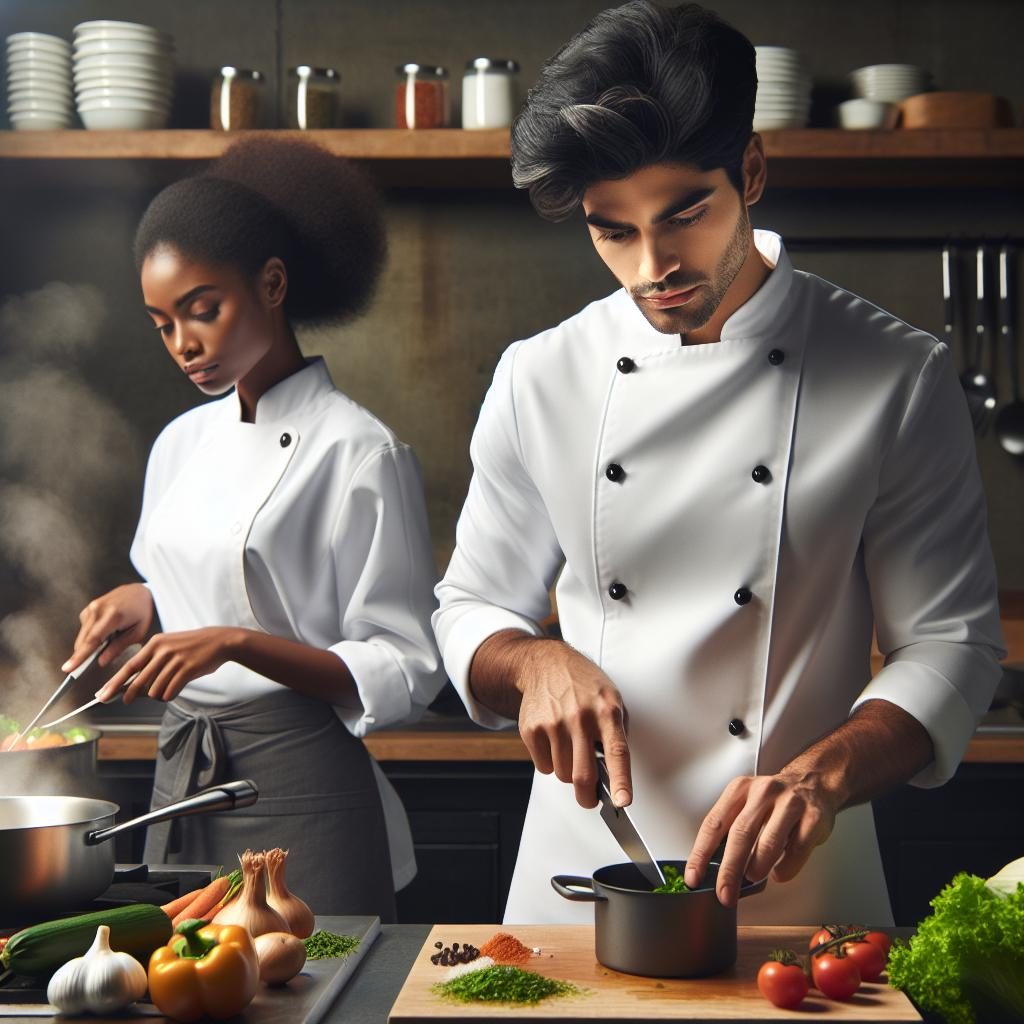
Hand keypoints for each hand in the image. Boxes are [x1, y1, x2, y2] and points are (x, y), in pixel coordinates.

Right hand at [63, 584, 154, 672]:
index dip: (79, 656)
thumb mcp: (138, 632)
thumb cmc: (142, 613)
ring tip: (110, 640)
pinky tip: (106, 632)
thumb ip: (119, 647)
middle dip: (81, 655)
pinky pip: (85, 628)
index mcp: (113, 615)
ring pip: (83, 635)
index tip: (67, 669)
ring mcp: (91, 607)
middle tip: (81, 669)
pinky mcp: (88, 608)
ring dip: (90, 644)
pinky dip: (91, 635)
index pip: (92, 640)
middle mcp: (98, 609)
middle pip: (84, 639)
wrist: (139, 591)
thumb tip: (101, 662)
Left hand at [94, 627, 241, 704]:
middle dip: (131, 694)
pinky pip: (170, 691)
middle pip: (139, 681)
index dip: (115, 682)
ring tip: (166, 688)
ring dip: (158, 694)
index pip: (129, 666)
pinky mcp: (187, 669)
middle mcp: (163, 650)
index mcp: (155, 643)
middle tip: (126, 700)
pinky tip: (175, 689)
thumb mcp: (169, 647)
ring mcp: (175, 660)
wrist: (218, 641)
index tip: (103, 694)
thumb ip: (152, 663)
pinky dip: (170, 694)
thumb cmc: (191, 646)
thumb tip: (134, 685)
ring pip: (155, 689)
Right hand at [515, 641, 630, 808]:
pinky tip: (554, 740)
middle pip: (583, 775)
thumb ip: (616, 733)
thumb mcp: (612, 700)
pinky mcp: (531, 729)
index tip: (623, 802)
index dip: (621, 781)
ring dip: (568, 771)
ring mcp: (553, 724)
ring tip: (570, 747)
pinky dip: (550, 762)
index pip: (617, 752)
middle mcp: (580, 718)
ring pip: (562, 775)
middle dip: (587, 797)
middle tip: (590, 798)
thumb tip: (616, 773)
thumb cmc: (584, 684)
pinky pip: (543, 767)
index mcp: (606, 711)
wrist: (546, 663)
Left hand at [684, 770, 838, 907]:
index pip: (714, 823)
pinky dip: (786, 868)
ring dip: (758, 867)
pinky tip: (779, 874)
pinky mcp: (813, 817)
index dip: (701, 853)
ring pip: (769, 842)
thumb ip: (732, 828)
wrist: (813, 782)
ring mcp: (790, 803)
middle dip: (730, 870)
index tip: (694, 877)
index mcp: (740, 789)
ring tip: (752, 878)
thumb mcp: (747, 802)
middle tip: (724, 893)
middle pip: (740, 834)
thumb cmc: (774, 800)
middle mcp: (763, 792)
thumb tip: (714, 868)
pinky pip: (797, 850)